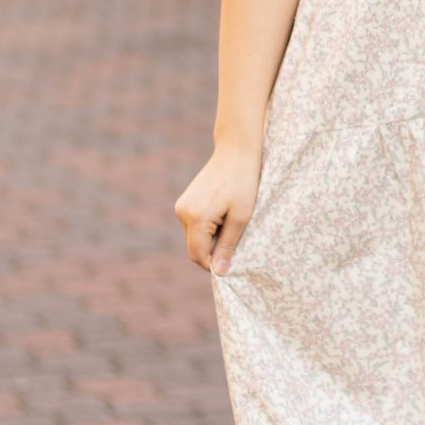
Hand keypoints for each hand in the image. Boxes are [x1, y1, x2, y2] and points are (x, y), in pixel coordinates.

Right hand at [176, 147, 260, 276]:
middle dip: (213, 251)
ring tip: (231, 222)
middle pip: (194, 248)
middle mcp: (182, 213)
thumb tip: (219, 272)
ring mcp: (181, 207)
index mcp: (195, 217)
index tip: (232, 261)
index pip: (197, 256)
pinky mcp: (184, 202)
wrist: (236, 152)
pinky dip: (208, 228)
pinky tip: (224, 215)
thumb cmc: (243, 183)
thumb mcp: (241, 218)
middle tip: (236, 238)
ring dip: (211, 239)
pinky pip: (194, 226)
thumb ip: (227, 246)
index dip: (213, 265)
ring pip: (194, 238)